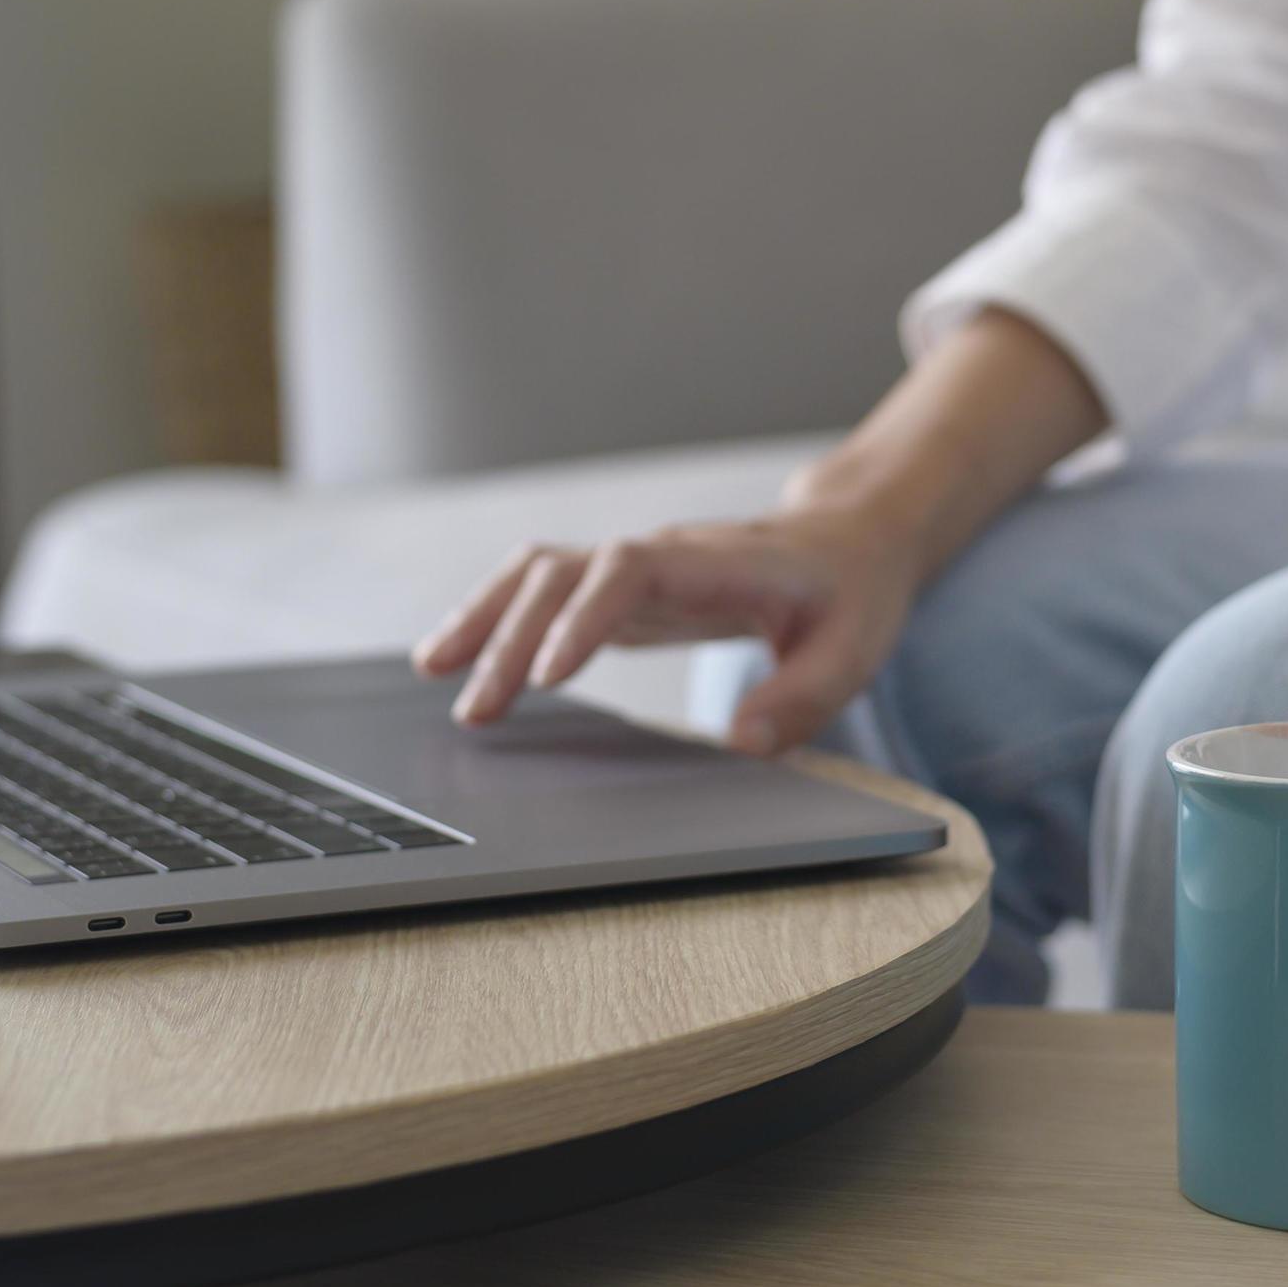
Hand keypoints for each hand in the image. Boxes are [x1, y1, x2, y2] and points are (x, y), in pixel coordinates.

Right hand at [411, 504, 925, 753]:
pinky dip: (497, 620)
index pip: (631, 570)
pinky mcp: (621, 591)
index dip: (585, 617)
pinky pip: (545, 593)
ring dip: (485, 617)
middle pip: (565, 572)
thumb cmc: (850, 597)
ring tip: (435, 671)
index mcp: (716, 563)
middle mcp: (661, 555)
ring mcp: (636, 569)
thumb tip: (744, 743)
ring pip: (540, 572)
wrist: (847, 543)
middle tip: (478, 710)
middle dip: (513, 635)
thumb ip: (803, 697)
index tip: (551, 676)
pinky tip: (460, 661)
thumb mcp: (852, 651)